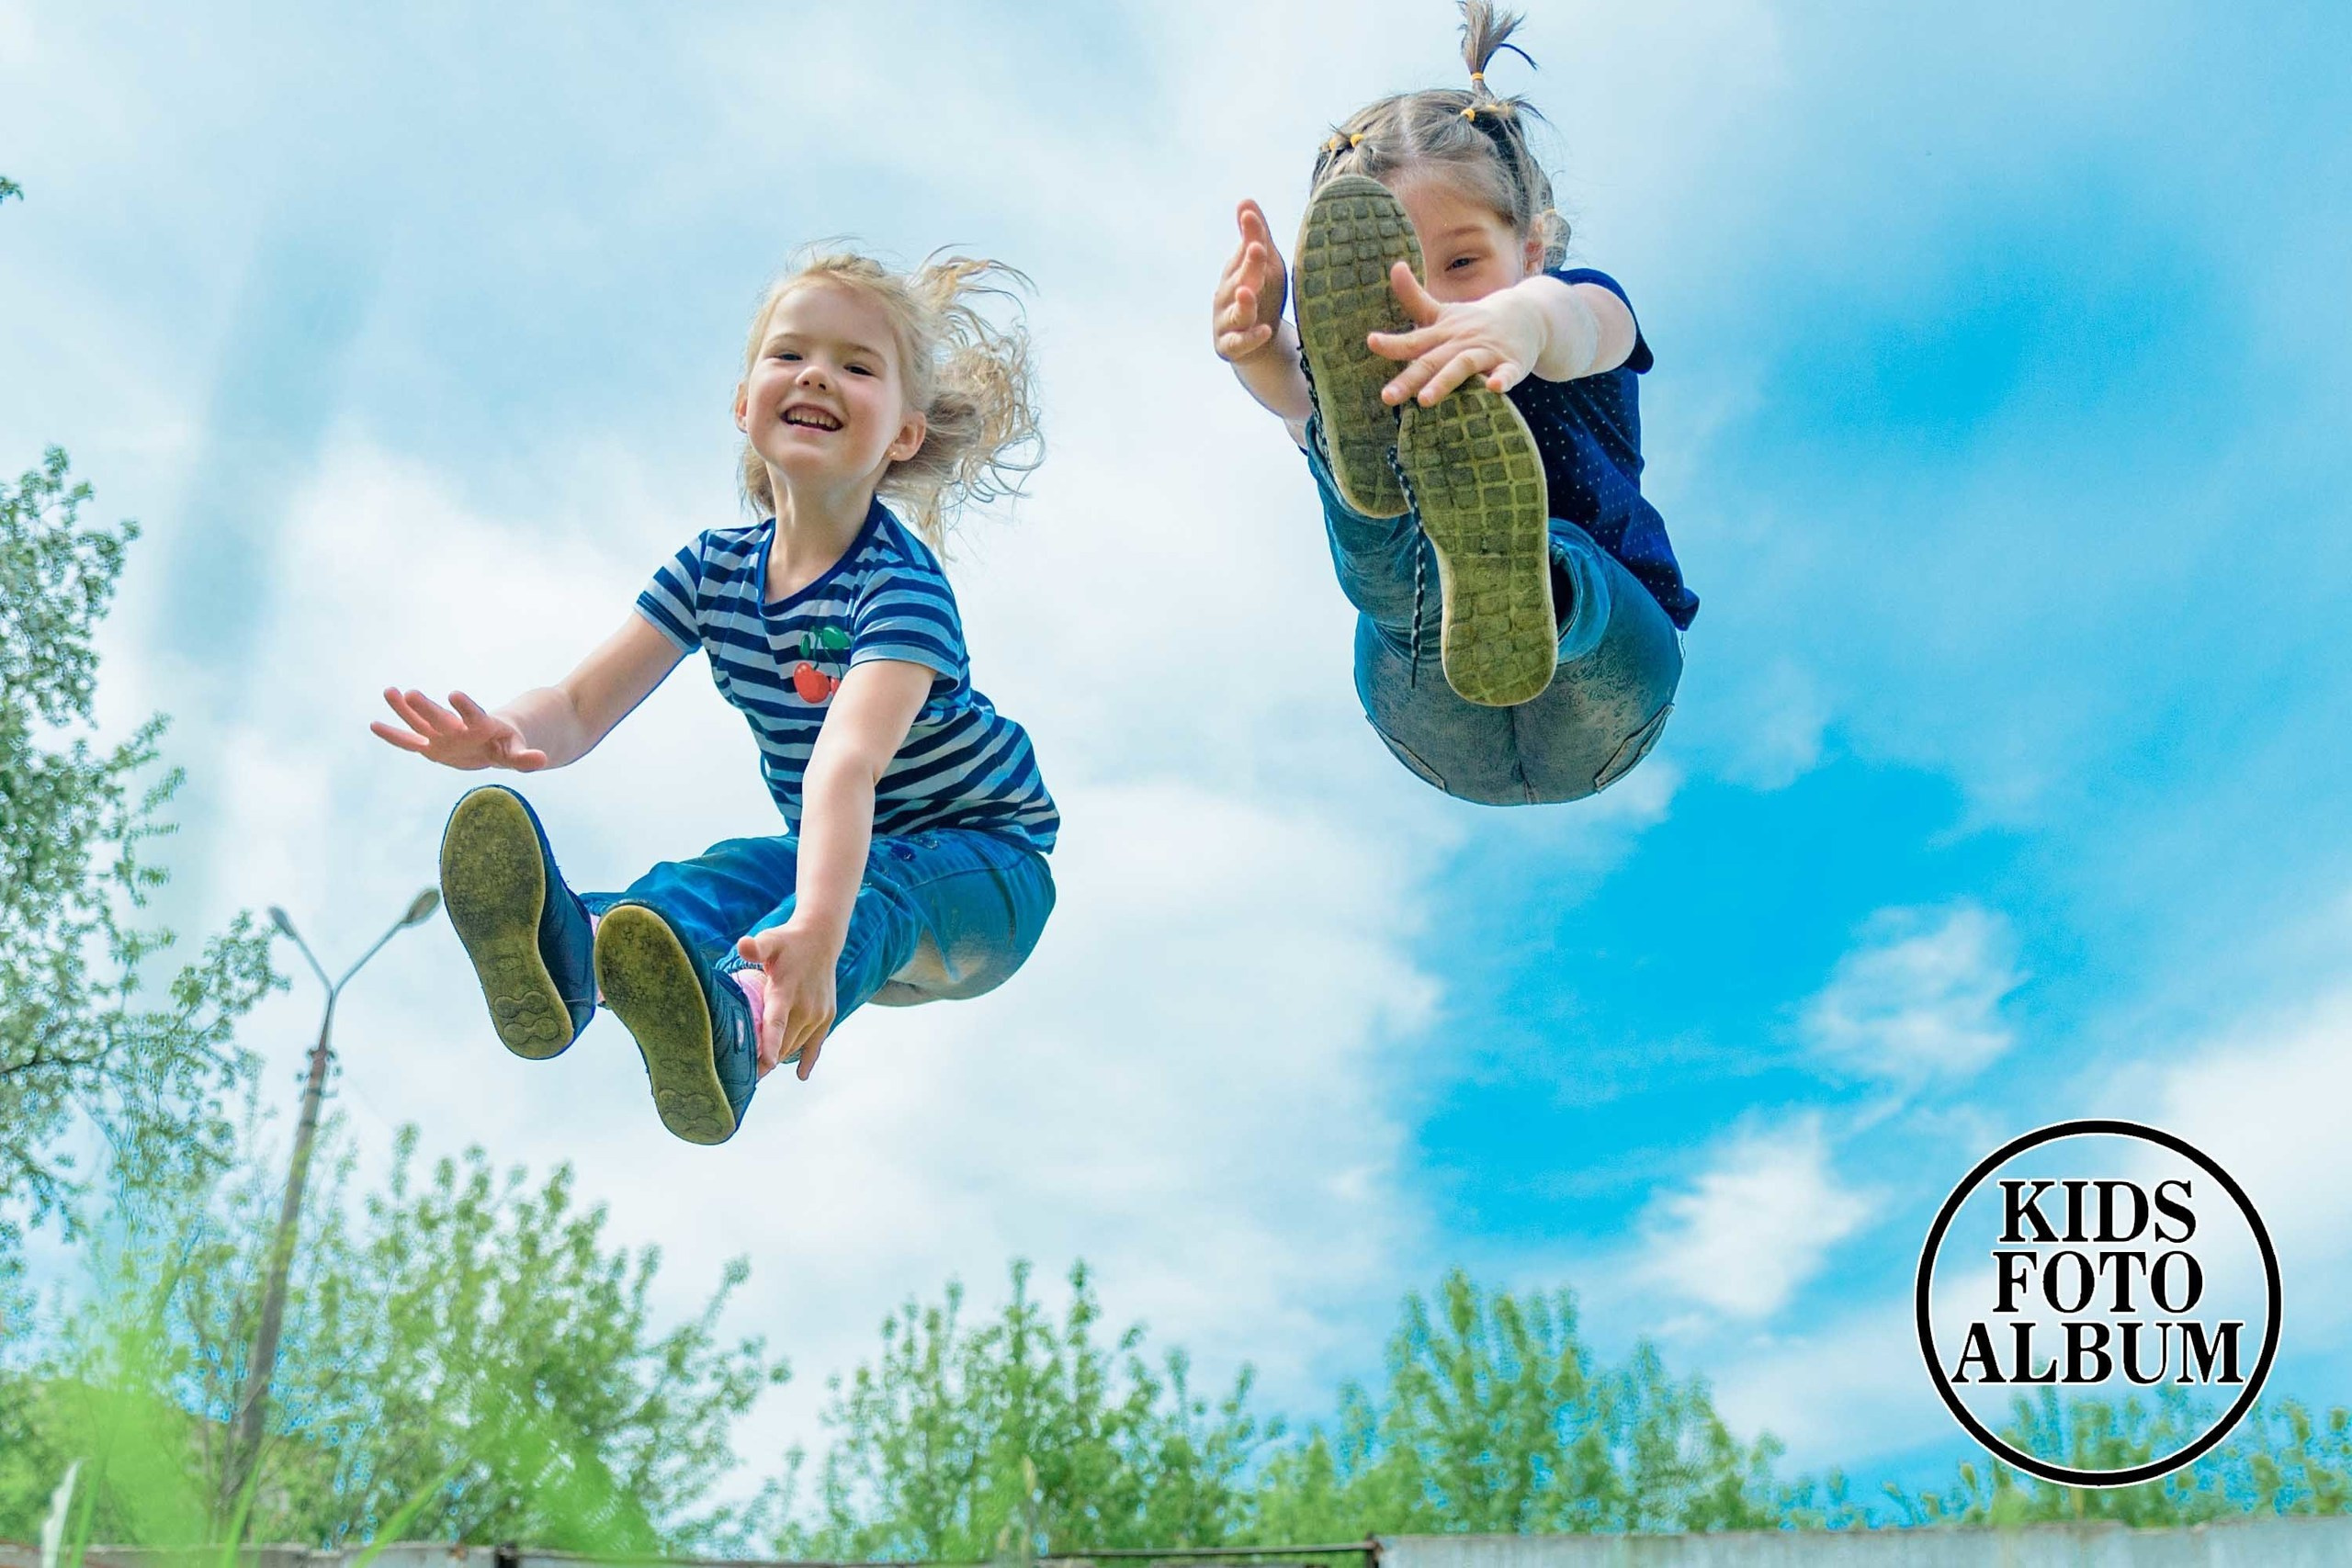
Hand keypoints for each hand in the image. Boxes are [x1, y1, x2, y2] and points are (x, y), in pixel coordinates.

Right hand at [370, 688, 547, 770]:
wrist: (494, 740)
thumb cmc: (506, 744)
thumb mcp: (517, 752)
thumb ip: (525, 756)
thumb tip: (543, 759)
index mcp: (481, 726)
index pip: (474, 715)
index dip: (466, 706)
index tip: (454, 694)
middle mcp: (458, 727)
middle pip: (441, 718)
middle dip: (427, 707)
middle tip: (410, 692)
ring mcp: (442, 735)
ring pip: (420, 722)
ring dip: (405, 710)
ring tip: (389, 691)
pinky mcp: (431, 746)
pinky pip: (410, 741)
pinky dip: (394, 735)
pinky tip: (374, 725)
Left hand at [736, 921, 839, 1080]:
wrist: (821, 939)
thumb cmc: (787, 942)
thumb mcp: (770, 939)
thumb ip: (757, 946)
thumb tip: (743, 945)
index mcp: (786, 991)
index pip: (776, 1022)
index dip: (770, 1045)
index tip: (764, 1065)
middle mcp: (805, 1007)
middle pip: (782, 1042)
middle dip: (763, 1061)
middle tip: (742, 1076)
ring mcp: (818, 1014)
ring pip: (795, 1045)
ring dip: (779, 1058)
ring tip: (759, 1072)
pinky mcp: (826, 1016)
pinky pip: (815, 1044)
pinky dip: (807, 1060)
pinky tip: (801, 1075)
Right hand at [1211, 199, 1288, 363]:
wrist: (1256, 344)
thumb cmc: (1261, 297)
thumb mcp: (1265, 268)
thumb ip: (1257, 237)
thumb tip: (1245, 200)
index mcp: (1235, 273)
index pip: (1244, 251)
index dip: (1249, 234)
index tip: (1250, 214)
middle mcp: (1227, 296)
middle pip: (1239, 280)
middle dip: (1247, 265)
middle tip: (1257, 248)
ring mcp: (1226, 321)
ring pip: (1236, 313)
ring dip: (1243, 303)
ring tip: (1248, 292)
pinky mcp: (1230, 346)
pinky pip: (1239, 342)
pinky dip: (1251, 338)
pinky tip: (1266, 330)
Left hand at [1367, 264, 1547, 405]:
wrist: (1526, 316)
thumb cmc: (1475, 320)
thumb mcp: (1444, 310)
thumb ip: (1414, 297)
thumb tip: (1395, 265)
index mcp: (1443, 333)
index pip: (1414, 340)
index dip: (1393, 342)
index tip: (1372, 341)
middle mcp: (1461, 342)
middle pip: (1432, 360)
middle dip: (1409, 379)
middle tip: (1388, 397)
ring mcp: (1487, 352)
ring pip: (1463, 366)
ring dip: (1444, 382)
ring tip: (1424, 400)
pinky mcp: (1512, 363)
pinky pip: (1507, 373)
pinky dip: (1502, 380)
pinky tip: (1495, 388)